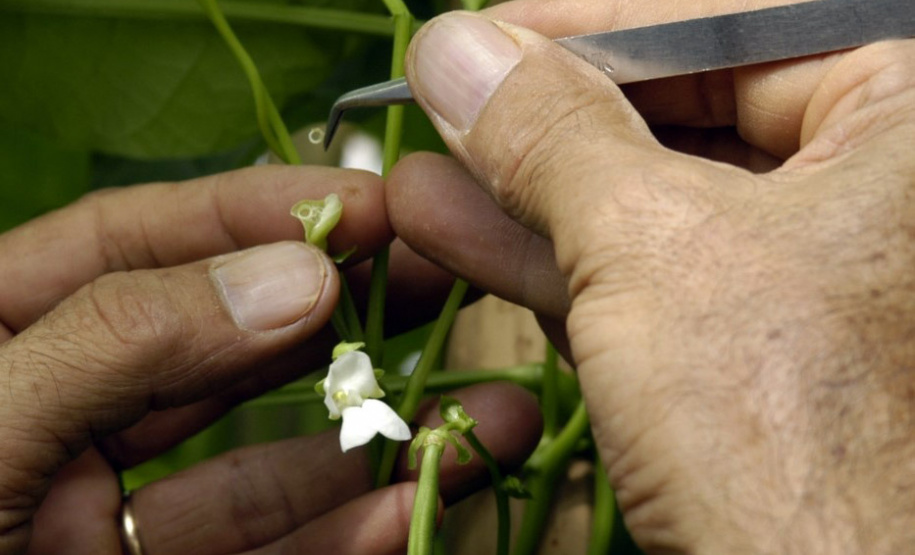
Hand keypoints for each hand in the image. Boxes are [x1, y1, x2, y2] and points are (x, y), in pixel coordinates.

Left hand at [0, 165, 540, 553]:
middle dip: (339, 309)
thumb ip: (118, 342)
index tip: (365, 207)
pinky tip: (405, 510)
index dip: (252, 213)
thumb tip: (290, 275)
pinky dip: (337, 539)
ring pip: (260, 463)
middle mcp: (55, 424)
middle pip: (220, 343)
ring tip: (479, 415)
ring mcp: (103, 523)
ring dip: (372, 440)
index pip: (130, 245)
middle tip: (445, 279)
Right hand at [387, 5, 914, 553]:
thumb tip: (459, 50)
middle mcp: (872, 191)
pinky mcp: (754, 356)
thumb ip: (553, 136)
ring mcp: (809, 280)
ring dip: (520, 195)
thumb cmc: (791, 434)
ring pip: (643, 208)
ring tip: (421, 173)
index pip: (725, 30)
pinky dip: (547, 262)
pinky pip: (640, 282)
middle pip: (677, 119)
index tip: (482, 32)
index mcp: (906, 118)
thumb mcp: (655, 250)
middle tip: (443, 102)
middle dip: (540, 122)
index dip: (585, 27)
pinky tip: (458, 231)